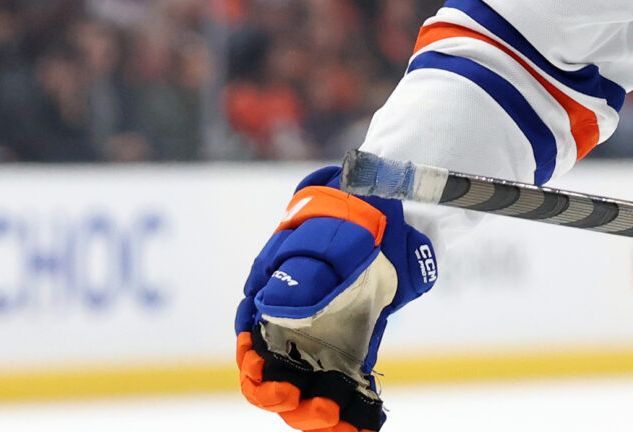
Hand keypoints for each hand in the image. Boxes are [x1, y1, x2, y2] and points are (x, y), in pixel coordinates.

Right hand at [235, 166, 438, 431]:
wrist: (380, 221)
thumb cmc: (343, 225)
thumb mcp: (324, 240)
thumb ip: (300, 271)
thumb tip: (271, 303)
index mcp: (268, 310)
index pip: (251, 357)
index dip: (260, 380)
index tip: (282, 388)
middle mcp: (287, 335)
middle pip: (275, 384)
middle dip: (292, 404)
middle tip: (323, 410)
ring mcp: (318, 346)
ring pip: (307, 393)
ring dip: (318, 414)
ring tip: (343, 424)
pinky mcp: (349, 353)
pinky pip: (343, 389)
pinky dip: (350, 411)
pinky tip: (364, 425)